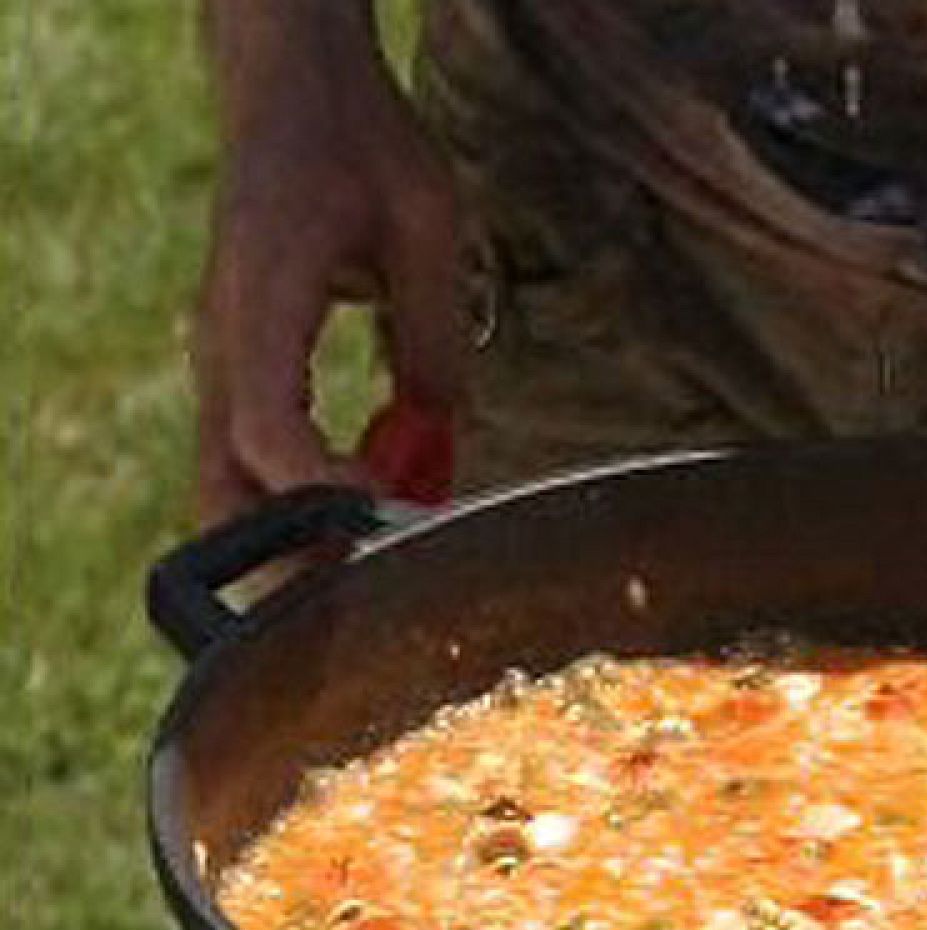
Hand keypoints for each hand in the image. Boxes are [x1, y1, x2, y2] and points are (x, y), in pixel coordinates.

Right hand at [193, 1, 464, 526]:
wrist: (290, 94)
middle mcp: (225, 344)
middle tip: (374, 585)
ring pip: (229, 483)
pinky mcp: (241, 366)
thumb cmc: (356, 140)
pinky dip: (297, 496)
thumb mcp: (426, 223)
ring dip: (294, 535)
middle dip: (293, 554)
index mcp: (261, 300)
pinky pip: (253, 454)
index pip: (269, 431)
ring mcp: (224, 360)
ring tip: (377, 561)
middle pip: (225, 488)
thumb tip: (448, 438)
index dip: (325, 493)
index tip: (393, 514)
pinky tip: (366, 503)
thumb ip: (436, 335)